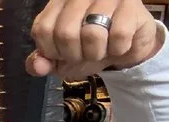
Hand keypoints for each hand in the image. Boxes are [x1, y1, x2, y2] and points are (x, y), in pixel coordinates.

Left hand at [27, 0, 165, 79]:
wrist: (131, 42)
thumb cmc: (93, 45)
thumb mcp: (63, 55)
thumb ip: (44, 61)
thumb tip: (37, 67)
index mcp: (58, 2)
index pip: (43, 30)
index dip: (53, 52)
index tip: (65, 54)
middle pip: (66, 34)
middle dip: (76, 56)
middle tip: (86, 55)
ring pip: (92, 35)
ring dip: (98, 54)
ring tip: (104, 50)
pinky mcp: (130, 4)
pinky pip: (119, 36)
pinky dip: (119, 50)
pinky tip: (120, 45)